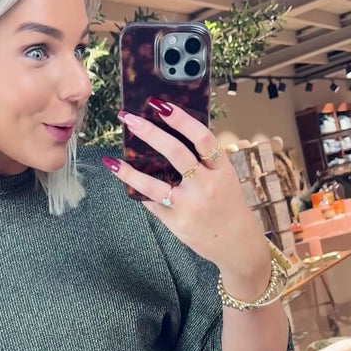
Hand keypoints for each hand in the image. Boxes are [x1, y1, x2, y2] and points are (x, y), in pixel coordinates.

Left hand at [103, 99, 271, 299]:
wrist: (237, 245)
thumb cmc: (228, 206)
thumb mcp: (225, 179)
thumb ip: (204, 162)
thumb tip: (169, 137)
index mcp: (221, 170)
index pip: (202, 138)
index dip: (181, 119)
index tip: (160, 105)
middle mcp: (207, 186)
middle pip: (175, 153)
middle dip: (149, 133)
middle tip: (129, 118)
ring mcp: (190, 206)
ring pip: (154, 185)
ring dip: (129, 171)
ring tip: (112, 161)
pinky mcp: (178, 223)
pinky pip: (153, 204)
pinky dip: (140, 192)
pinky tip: (126, 182)